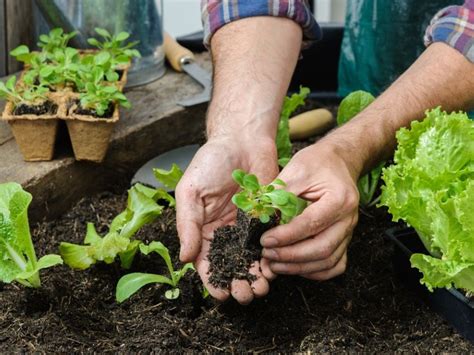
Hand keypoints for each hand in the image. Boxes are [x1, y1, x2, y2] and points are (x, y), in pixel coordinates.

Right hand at [176, 136, 278, 303]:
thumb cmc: (211, 161)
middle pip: (230, 266)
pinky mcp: (267, 220)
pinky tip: (274, 269)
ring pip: (251, 260)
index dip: (212, 281)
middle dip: (237, 284)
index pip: (205, 262)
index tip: (221, 295)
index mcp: (203, 229)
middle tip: (245, 295)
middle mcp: (225, 232)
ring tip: (261, 289)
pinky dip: (271, 258)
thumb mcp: (191, 192)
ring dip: (255, 277)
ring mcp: (247, 228)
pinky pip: (269, 244)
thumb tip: (185, 259)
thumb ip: (188, 225)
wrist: (243, 139)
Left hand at [260, 142, 359, 279]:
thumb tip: (258, 218)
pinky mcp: (345, 239)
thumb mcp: (296, 170)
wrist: (338, 161)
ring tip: (274, 265)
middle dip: (291, 257)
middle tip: (267, 255)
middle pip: (322, 249)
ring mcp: (349, 231)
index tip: (264, 240)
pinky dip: (316, 272)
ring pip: (328, 261)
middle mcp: (348, 218)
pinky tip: (295, 268)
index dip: (286, 236)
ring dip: (299, 267)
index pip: (311, 224)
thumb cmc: (317, 163)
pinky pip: (335, 265)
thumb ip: (279, 194)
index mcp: (339, 198)